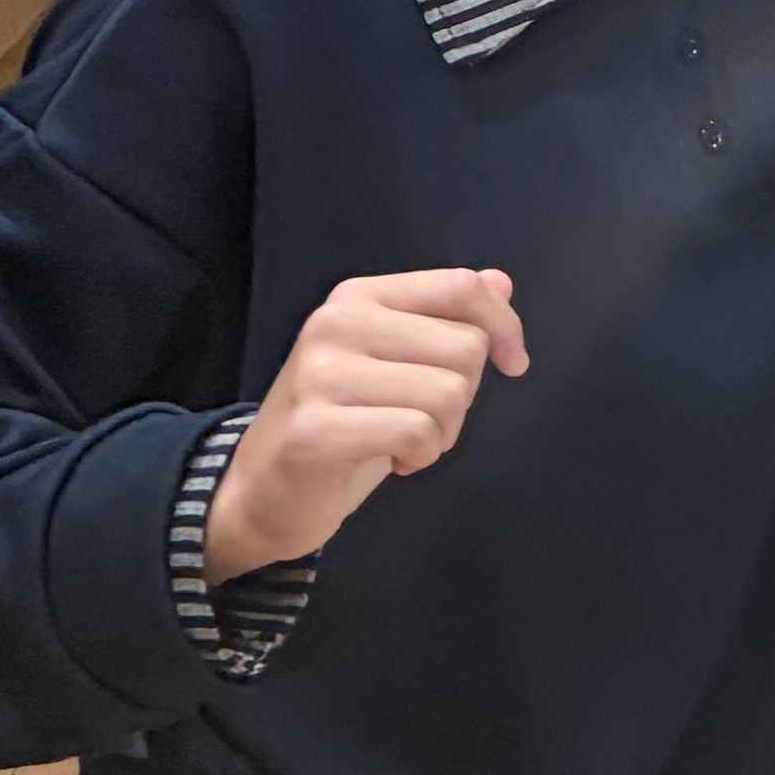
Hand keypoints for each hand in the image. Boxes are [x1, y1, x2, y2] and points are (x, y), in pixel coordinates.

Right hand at [202, 267, 529, 581]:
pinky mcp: (316, 428)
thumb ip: (445, 320)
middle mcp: (335, 323)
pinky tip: (391, 461)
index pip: (461, 286)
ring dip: (443, 431)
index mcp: (358, 298)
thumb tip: (501, 283)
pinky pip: (417, 432)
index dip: (504, 326)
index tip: (512, 363)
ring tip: (403, 440)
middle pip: (465, 347)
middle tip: (421, 418)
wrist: (262, 491)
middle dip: (464, 395)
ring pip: (448, 392)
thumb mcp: (398, 362)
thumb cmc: (343, 423)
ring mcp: (320, 374)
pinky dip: (422, 456)